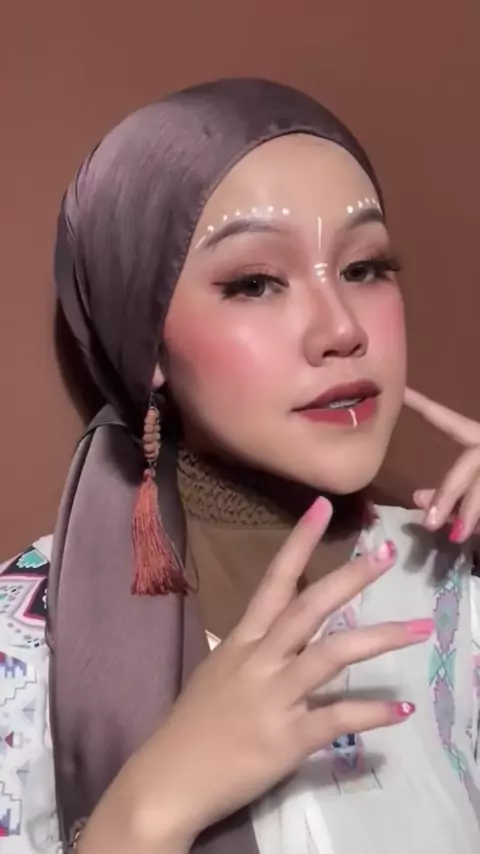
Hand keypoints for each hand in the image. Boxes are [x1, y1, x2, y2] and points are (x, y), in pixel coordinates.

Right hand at [101, 497, 431, 846]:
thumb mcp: (216, 672)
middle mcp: (260, 660)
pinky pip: (337, 719)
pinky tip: (400, 709)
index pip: (274, 581)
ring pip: (331, 656)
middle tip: (387, 555)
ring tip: (418, 628)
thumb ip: (246, 648)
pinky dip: (371, 713)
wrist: (170, 778)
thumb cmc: (192, 723)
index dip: (300, 543)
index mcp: (243, 640)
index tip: (323, 508)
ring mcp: (275, 697)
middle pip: (309, 609)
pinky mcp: (288, 738)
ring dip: (379, 639)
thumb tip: (265, 630)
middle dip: (350, 579)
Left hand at [405, 386, 479, 541]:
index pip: (448, 421)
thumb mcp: (474, 480)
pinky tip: (476, 530)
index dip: (425, 407)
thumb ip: (450, 492)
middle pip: (469, 464)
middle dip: (449, 494)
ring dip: (473, 513)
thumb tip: (417, 501)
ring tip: (456, 535)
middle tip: (430, 522)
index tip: (403, 390)